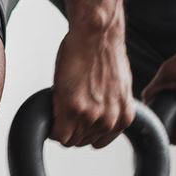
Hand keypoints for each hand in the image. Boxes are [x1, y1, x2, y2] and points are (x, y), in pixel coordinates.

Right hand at [52, 28, 134, 148]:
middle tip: (67, 106)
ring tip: (62, 102)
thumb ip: (110, 108)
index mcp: (123, 117)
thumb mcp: (117, 88)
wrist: (97, 33)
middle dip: (72, 126)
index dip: (84, 130)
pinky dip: (52, 127)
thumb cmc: (104, 53)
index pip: (98, 142)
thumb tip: (97, 117)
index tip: (78, 119)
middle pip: (82, 141)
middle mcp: (109, 120)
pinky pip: (57, 134)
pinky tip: (53, 110)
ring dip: (61, 125)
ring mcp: (91, 116)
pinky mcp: (73, 108)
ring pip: (68, 139)